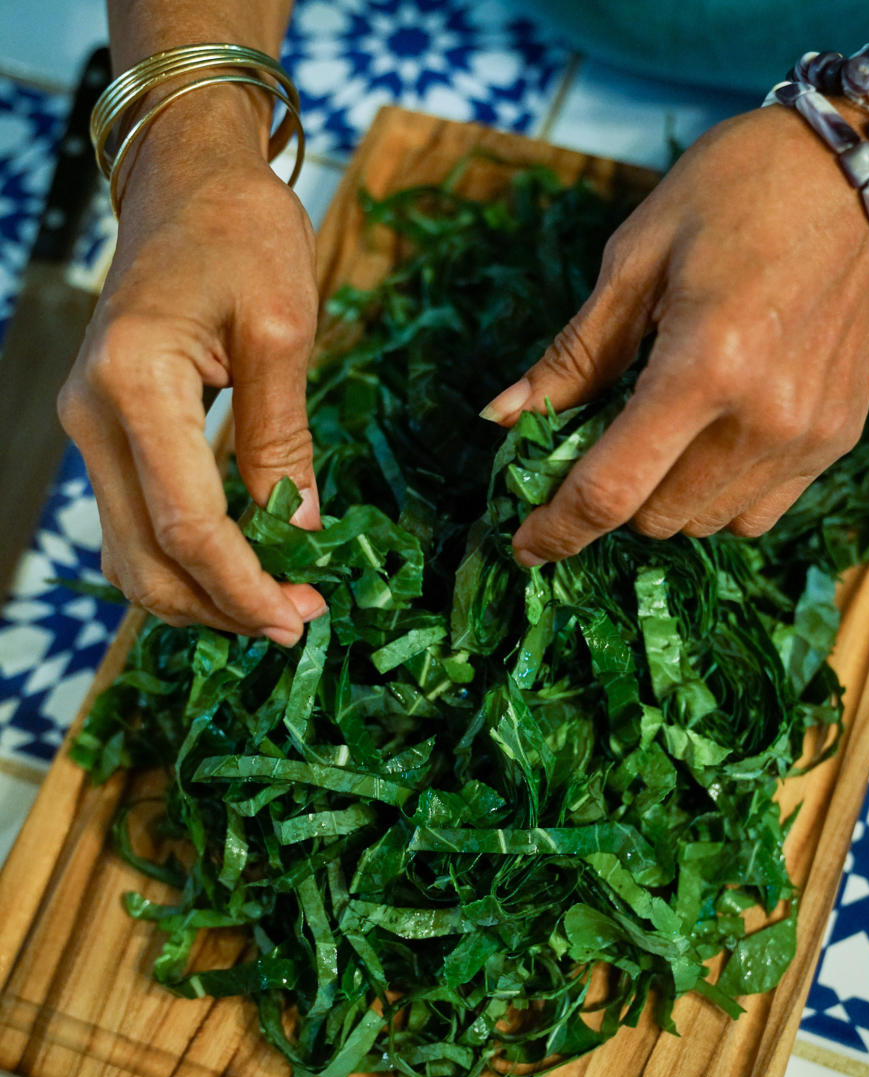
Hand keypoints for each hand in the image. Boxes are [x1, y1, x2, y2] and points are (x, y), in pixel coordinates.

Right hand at [58, 89, 323, 643]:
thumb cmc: (242, 233)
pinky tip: (242, 570)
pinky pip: (136, 525)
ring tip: (274, 605)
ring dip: (201, 596)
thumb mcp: (282, 330)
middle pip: (145, 560)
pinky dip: (185, 563)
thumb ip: (282, 439)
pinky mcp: (108, 435)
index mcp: (133, 384)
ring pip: (132, 555)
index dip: (244, 586)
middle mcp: (92, 417)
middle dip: (222, 607)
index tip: (300, 619)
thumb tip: (299, 535)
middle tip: (297, 622)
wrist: (187, 183)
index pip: (186, 525)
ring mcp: (90, 430)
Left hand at [481, 104, 868, 564]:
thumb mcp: (633, 261)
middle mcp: (763, 416)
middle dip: (612, 495)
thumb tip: (502, 420)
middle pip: (655, 517)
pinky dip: (717, 497)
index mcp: (703, 366)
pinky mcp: (838, 437)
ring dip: (664, 498)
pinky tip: (711, 441)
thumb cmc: (734, 195)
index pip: (612, 490)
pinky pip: (757, 514)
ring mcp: (808, 434)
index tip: (525, 547)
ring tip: (664, 429)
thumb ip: (573, 357)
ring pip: (704, 524)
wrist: (856, 173)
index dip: (558, 530)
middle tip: (601, 439)